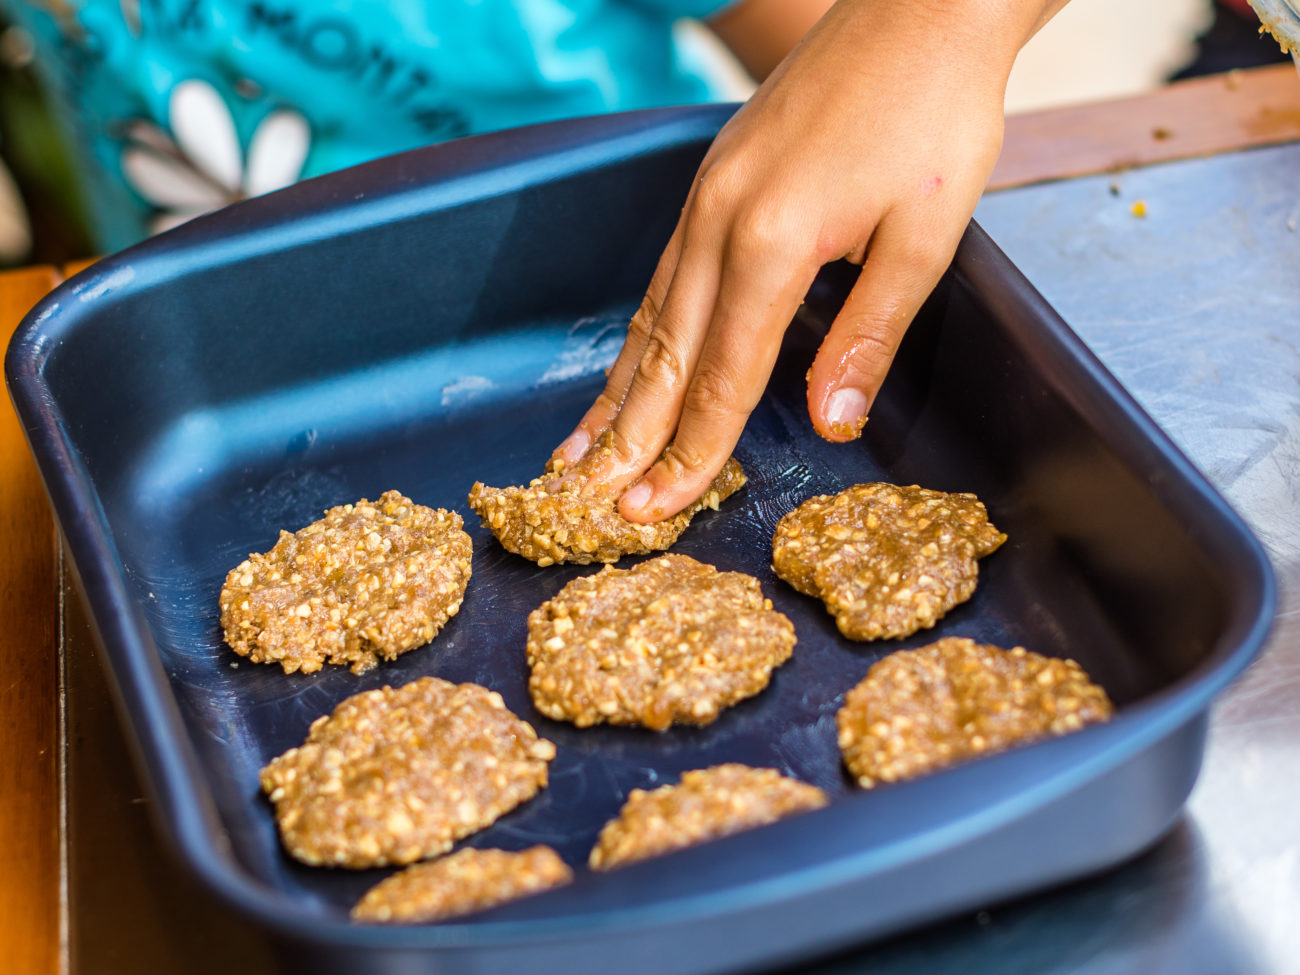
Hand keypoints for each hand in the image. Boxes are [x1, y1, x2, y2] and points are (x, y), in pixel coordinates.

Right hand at [554, 0, 1058, 522]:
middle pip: (663, 357)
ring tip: (578, 448)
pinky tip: (628, 363)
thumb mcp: (923, 238)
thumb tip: (830, 422)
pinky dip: (638, 335)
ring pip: (649, 317)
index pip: (720, 378)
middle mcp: (717, 222)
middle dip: (628, 439)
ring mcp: (705, 197)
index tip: (651, 510)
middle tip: (590, 502)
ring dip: (615, 392)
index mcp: (769, 243)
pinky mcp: (711, 180)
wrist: (920, 8)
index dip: (687, 453)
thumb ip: (868, 334)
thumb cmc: (935, 116)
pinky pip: (660, 276)